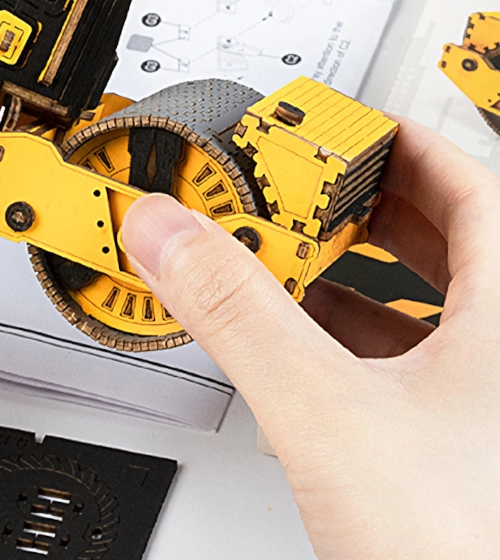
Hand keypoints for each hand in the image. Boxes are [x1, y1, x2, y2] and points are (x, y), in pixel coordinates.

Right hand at [122, 117, 498, 559]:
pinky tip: (304, 337)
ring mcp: (491, 402)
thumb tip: (172, 236)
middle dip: (360, 200)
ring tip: (288, 246)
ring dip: (354, 267)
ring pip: (428, 301)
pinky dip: (352, 333)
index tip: (336, 123)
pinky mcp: (464, 446)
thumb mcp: (329, 416)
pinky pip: (410, 360)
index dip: (396, 140)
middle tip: (300, 178)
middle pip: (445, 234)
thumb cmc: (469, 553)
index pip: (467, 182)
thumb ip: (238, 315)